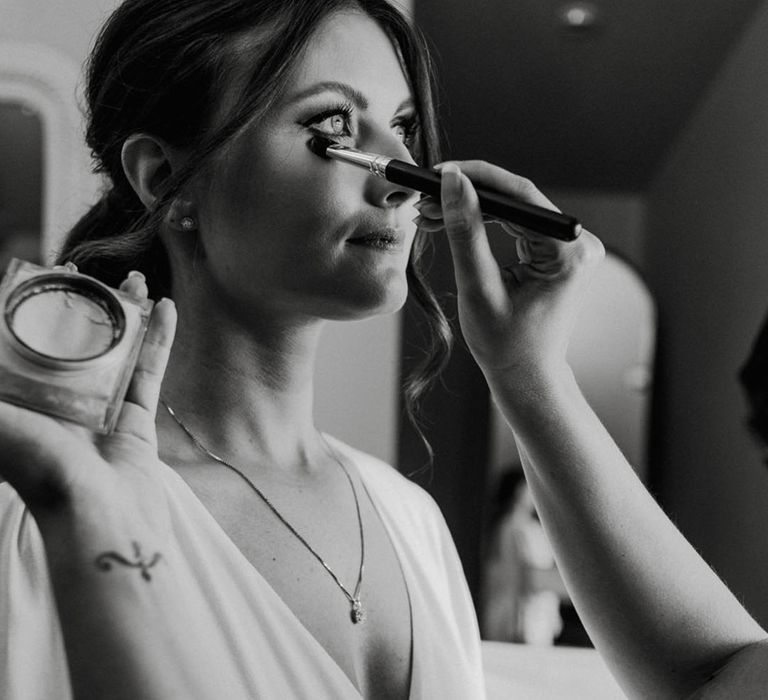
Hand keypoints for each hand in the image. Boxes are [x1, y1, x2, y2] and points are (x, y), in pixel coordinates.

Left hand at [0, 268, 176, 531]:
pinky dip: (159, 339)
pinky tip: (166, 308)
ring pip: (116, 349)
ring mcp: (101, 408)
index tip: (48, 274)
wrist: (99, 519)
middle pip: (73, 340)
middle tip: (92, 273)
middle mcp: (59, 401)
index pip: (25, 341)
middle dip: (84, 304)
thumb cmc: (40, 471)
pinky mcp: (137, 418)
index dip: (35, 304)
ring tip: (137, 280)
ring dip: (128, 314)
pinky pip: (149, 370)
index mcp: (23, 399)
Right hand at [415, 160, 603, 379]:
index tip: (439, 174)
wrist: (526, 376)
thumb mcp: (479, 287)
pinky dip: (484, 223)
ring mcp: (569, 247)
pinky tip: (454, 221)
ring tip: (431, 212)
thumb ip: (465, 232)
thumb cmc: (507, 346)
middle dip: (468, 195)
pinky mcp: (557, 252)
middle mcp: (577, 243)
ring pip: (513, 210)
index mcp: (569, 252)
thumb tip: (453, 184)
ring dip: (471, 208)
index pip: (518, 196)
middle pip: (516, 200)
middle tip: (426, 196)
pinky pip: (517, 225)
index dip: (475, 179)